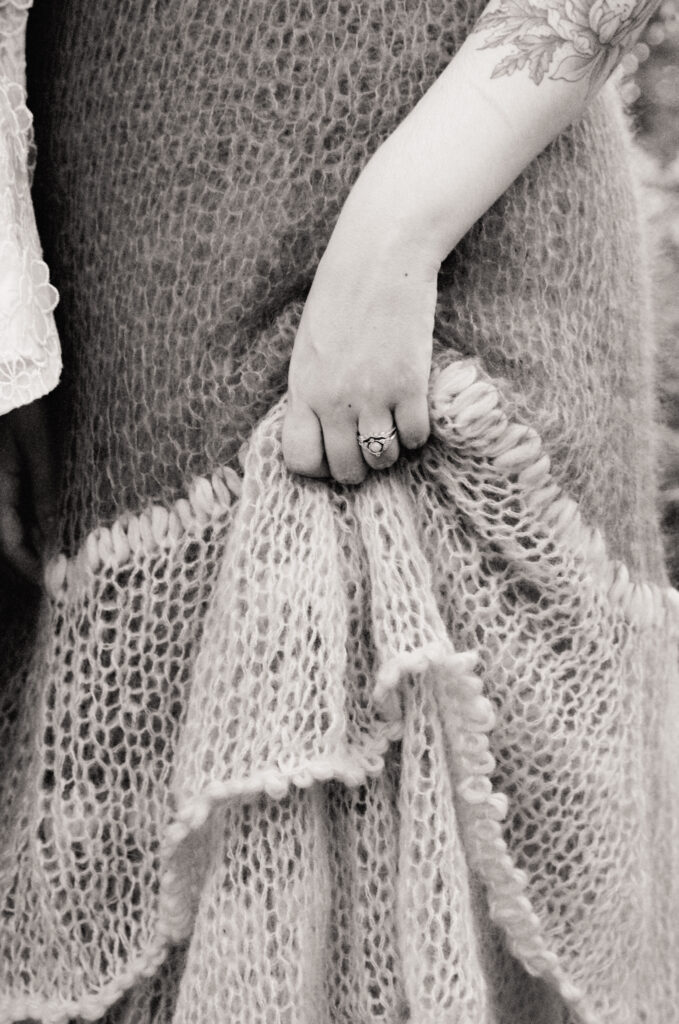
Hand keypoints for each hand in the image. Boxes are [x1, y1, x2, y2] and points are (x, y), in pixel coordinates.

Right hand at [0, 395, 58, 587]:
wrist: (13, 370)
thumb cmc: (23, 405)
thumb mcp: (38, 449)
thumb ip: (45, 490)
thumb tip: (54, 532)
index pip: (9, 542)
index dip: (30, 567)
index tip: (55, 585)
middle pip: (14, 535)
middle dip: (39, 558)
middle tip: (70, 576)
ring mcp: (7, 478)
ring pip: (21, 521)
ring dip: (44, 539)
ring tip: (73, 555)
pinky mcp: (17, 468)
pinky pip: (27, 502)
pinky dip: (44, 518)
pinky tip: (66, 524)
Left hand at [283, 198, 438, 484]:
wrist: (380, 257)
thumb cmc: (341, 294)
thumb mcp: (310, 346)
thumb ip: (313, 389)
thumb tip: (324, 429)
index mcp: (302, 389)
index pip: (300, 459)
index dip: (318, 465)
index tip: (331, 452)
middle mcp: (333, 401)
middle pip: (346, 470)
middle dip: (358, 467)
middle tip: (367, 446)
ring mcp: (372, 396)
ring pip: (382, 458)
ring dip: (389, 450)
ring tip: (391, 427)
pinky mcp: (410, 385)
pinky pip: (415, 437)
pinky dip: (416, 432)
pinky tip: (414, 409)